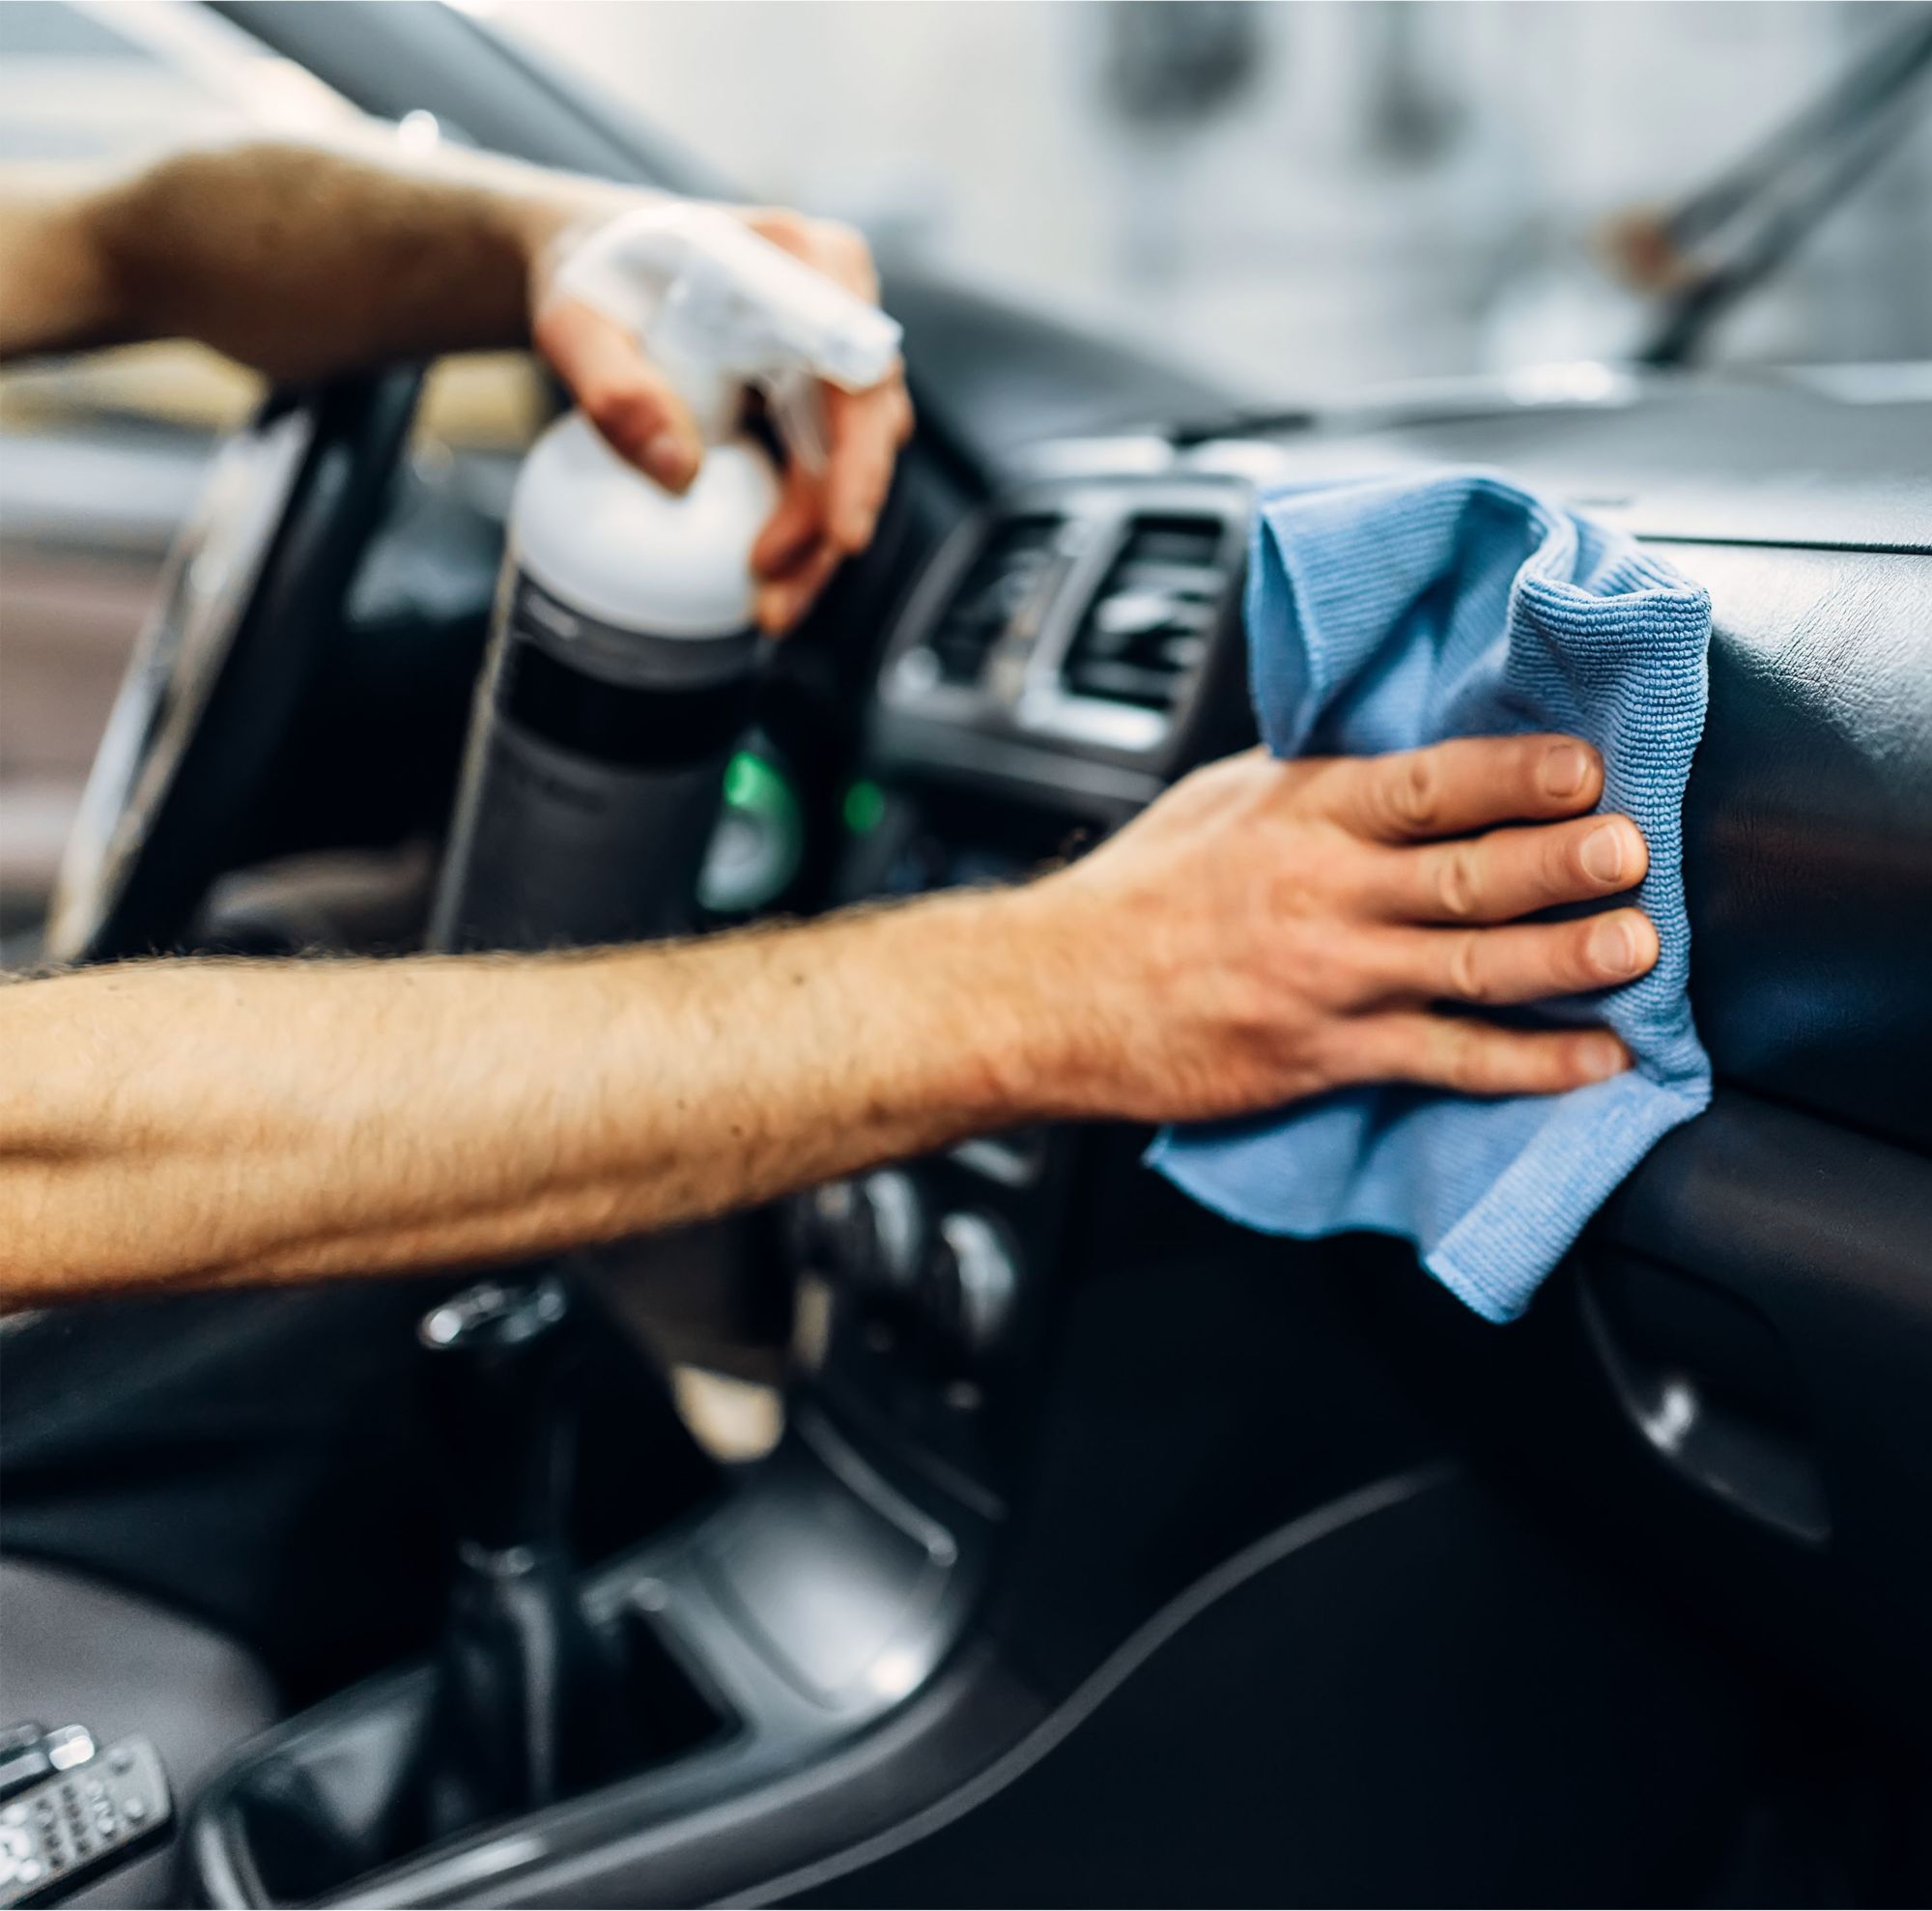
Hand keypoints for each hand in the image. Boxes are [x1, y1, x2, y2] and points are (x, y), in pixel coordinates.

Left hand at [529, 201, 912, 634]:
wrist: (592, 258)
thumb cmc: (586, 277)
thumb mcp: (574, 325)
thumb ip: (614, 389)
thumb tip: (678, 473)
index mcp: (800, 261)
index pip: (854, 370)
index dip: (857, 458)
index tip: (841, 533)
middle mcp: (840, 300)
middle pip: (867, 430)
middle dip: (827, 525)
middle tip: (772, 598)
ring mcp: (836, 348)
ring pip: (855, 461)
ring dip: (818, 541)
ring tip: (768, 605)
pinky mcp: (820, 391)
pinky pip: (828, 467)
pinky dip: (803, 526)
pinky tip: (769, 575)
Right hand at [1011, 736, 1656, 1123]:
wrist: (1052, 994)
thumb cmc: (1138, 893)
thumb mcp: (1222, 799)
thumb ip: (1318, 780)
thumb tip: (1412, 754)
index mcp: (1301, 812)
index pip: (1427, 784)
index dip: (1513, 773)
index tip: (1586, 765)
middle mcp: (1322, 893)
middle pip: (1465, 874)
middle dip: (1559, 862)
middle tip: (1632, 851)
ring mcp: (1328, 980)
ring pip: (1469, 968)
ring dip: (1563, 958)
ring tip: (1639, 949)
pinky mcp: (1324, 1055)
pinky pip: (1443, 1060)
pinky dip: (1524, 1066)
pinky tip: (1591, 1061)